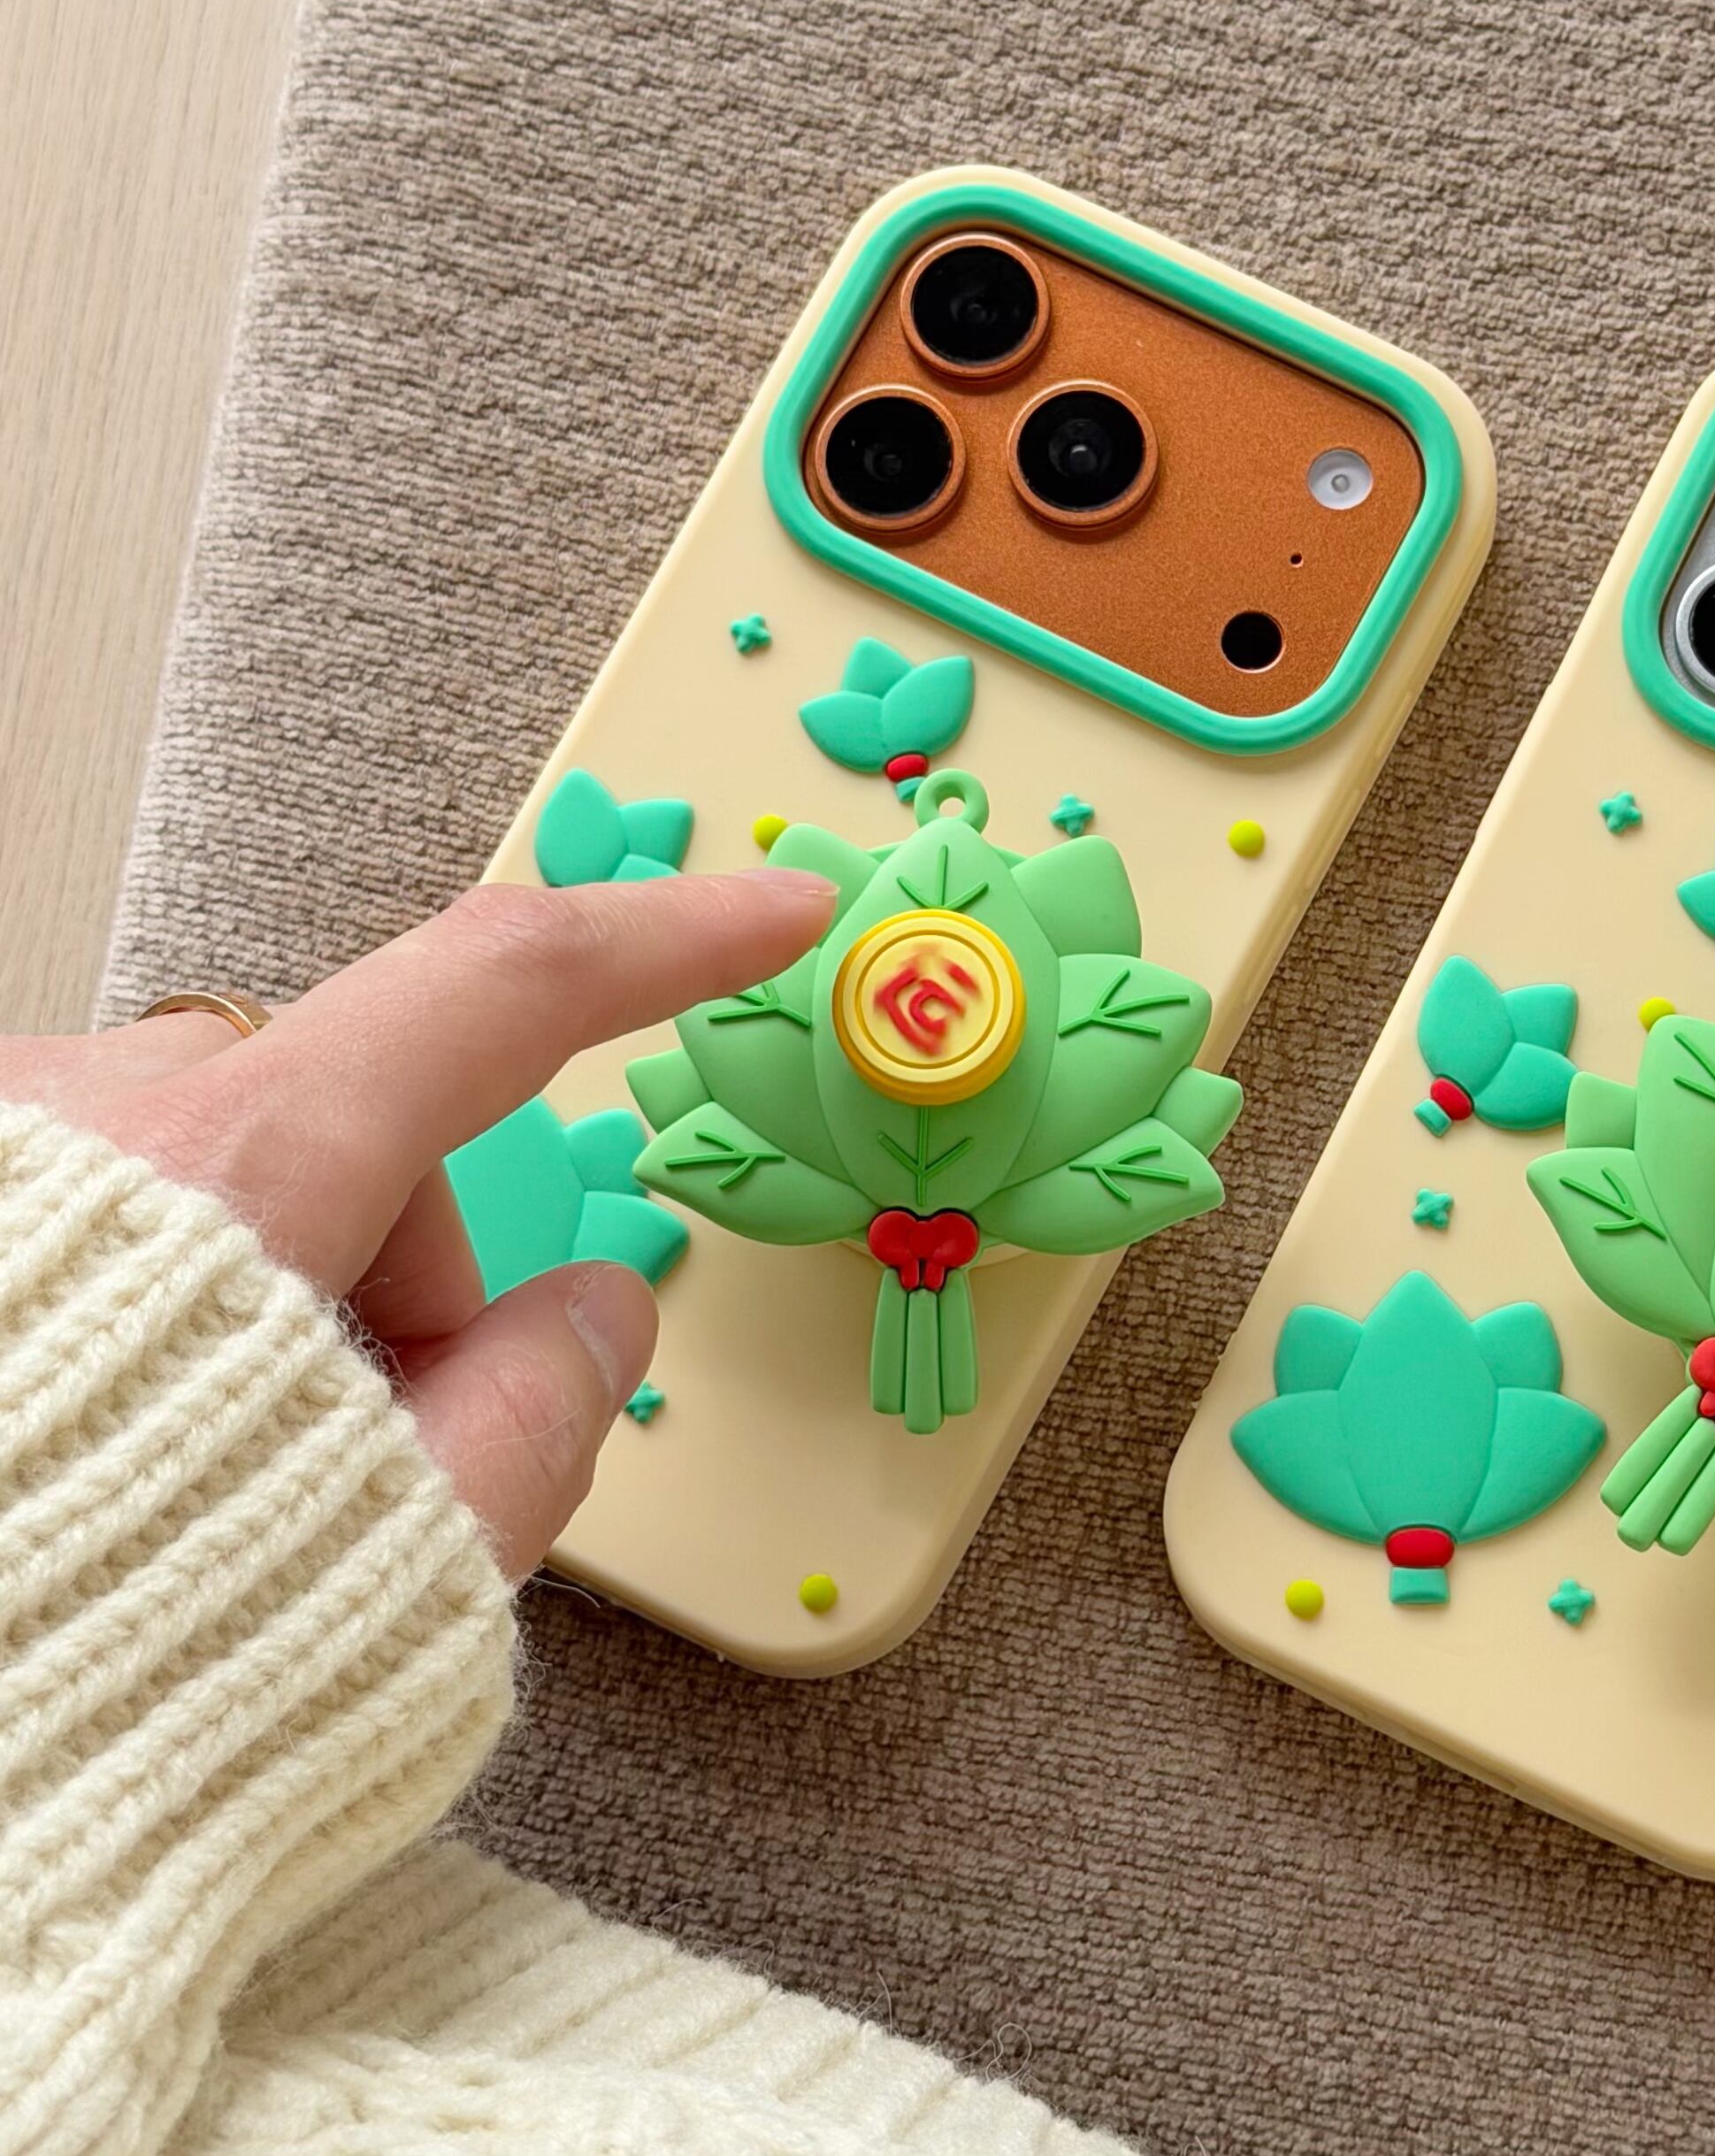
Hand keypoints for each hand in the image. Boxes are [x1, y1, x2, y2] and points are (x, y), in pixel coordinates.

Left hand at [0, 871, 835, 1577]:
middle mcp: (84, 1114)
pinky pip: (95, 1200)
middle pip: (344, 1127)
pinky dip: (149, 1298)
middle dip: (401, 1280)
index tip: (778, 906)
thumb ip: (539, 1418)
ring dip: (261, 1296)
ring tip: (201, 1485)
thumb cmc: (70, 1676)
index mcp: (231, 1177)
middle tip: (373, 1465)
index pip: (500, 994)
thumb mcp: (387, 1572)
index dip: (666, 940)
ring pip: (209, 1167)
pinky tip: (89, 1442)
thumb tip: (599, 1314)